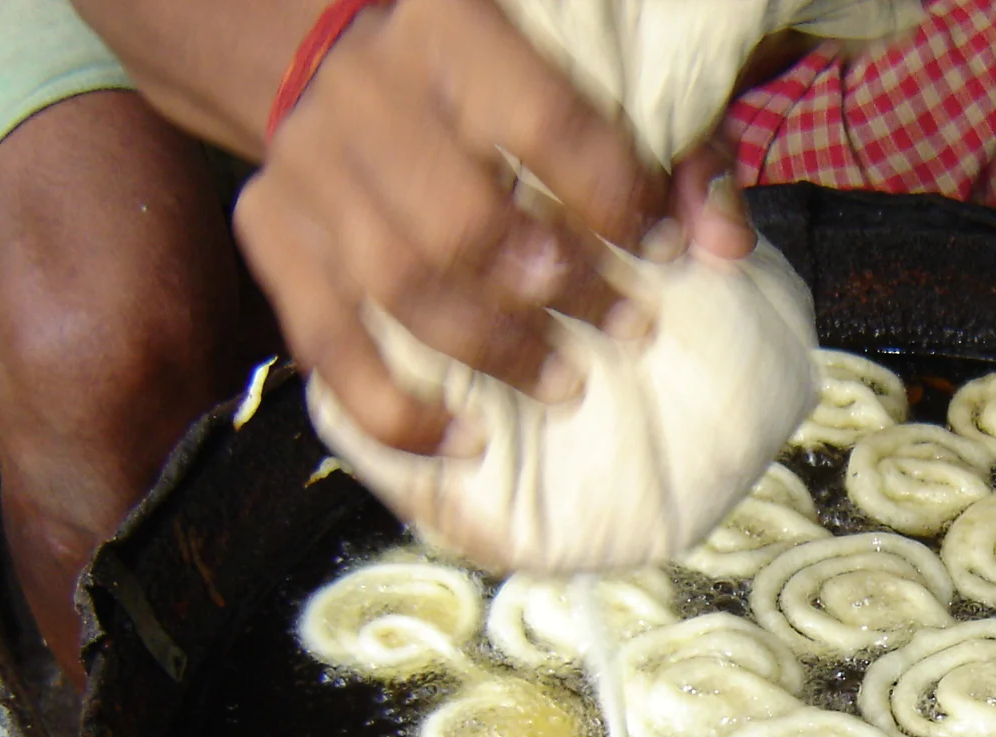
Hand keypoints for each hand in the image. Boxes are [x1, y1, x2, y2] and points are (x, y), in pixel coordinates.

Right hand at [236, 0, 744, 454]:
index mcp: (453, 30)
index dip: (613, 198)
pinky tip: (460, 438)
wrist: (331, 58)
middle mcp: (368, 91)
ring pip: (399, 284)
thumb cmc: (493, 92)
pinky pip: (326, 343)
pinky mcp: (274, 236)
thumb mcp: (593, 88)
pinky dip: (393, 407)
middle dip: (558, 289)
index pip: (543, 121)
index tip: (660, 251)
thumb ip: (676, 157)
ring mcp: (309, 167)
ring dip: (493, 350)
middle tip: (626, 330)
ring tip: (564, 385)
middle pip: (463, 217)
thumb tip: (721, 246)